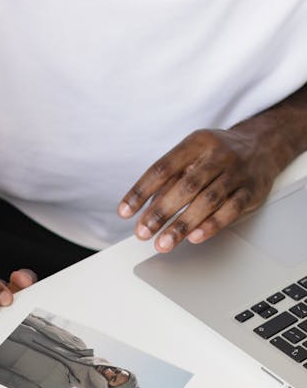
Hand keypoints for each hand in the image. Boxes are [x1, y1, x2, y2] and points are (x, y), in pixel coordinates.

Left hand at [117, 128, 278, 252]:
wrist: (263, 145)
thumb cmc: (216, 156)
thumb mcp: (192, 155)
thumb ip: (169, 180)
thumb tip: (143, 210)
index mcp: (196, 143)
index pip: (162, 168)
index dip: (141, 191)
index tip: (125, 212)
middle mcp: (217, 155)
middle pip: (185, 186)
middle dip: (161, 212)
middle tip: (143, 232)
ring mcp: (236, 172)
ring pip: (207, 200)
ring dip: (183, 225)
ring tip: (164, 243)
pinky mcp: (251, 190)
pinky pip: (231, 209)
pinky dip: (212, 225)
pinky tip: (195, 237)